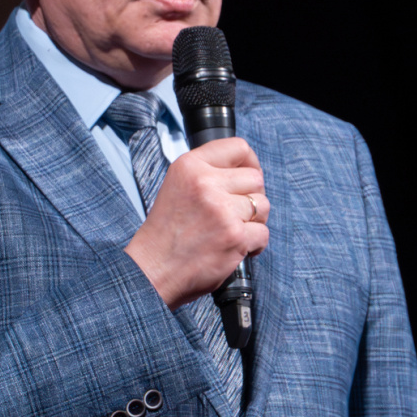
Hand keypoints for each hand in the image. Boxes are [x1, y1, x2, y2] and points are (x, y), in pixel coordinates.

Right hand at [125, 137, 269, 308]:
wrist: (153, 268)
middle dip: (252, 195)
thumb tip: (243, 170)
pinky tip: (236, 247)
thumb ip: (206, 173)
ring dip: (255, 220)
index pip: (237, 147)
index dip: (249, 162)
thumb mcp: (176, 186)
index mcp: (190, 166)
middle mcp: (206, 183)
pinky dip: (254, 244)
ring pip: (263, 205)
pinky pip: (263, 233)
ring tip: (234, 229)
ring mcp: (222, 210)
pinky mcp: (234, 236)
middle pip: (255, 177)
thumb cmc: (165, 233)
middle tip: (238, 211)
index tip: (249, 174)